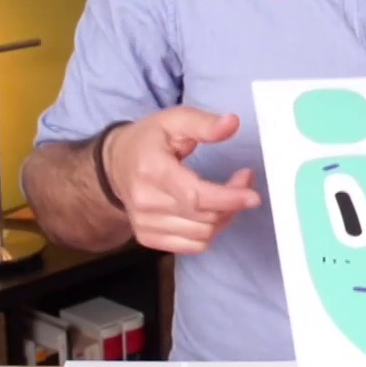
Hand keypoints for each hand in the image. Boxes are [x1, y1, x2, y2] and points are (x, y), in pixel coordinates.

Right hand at [103, 106, 261, 253]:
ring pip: (202, 235)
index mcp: (151, 170)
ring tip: (227, 195)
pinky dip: (209, 232)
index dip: (228, 198)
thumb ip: (203, 123)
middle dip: (233, 202)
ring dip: (224, 217)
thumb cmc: (146, 141)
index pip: (195, 196)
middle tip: (243, 180)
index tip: (252, 195)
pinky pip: (193, 246)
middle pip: (203, 217)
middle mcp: (145, 202)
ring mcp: (145, 224)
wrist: (114, 166)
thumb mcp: (173, 120)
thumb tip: (231, 123)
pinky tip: (211, 212)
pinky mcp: (148, 238)